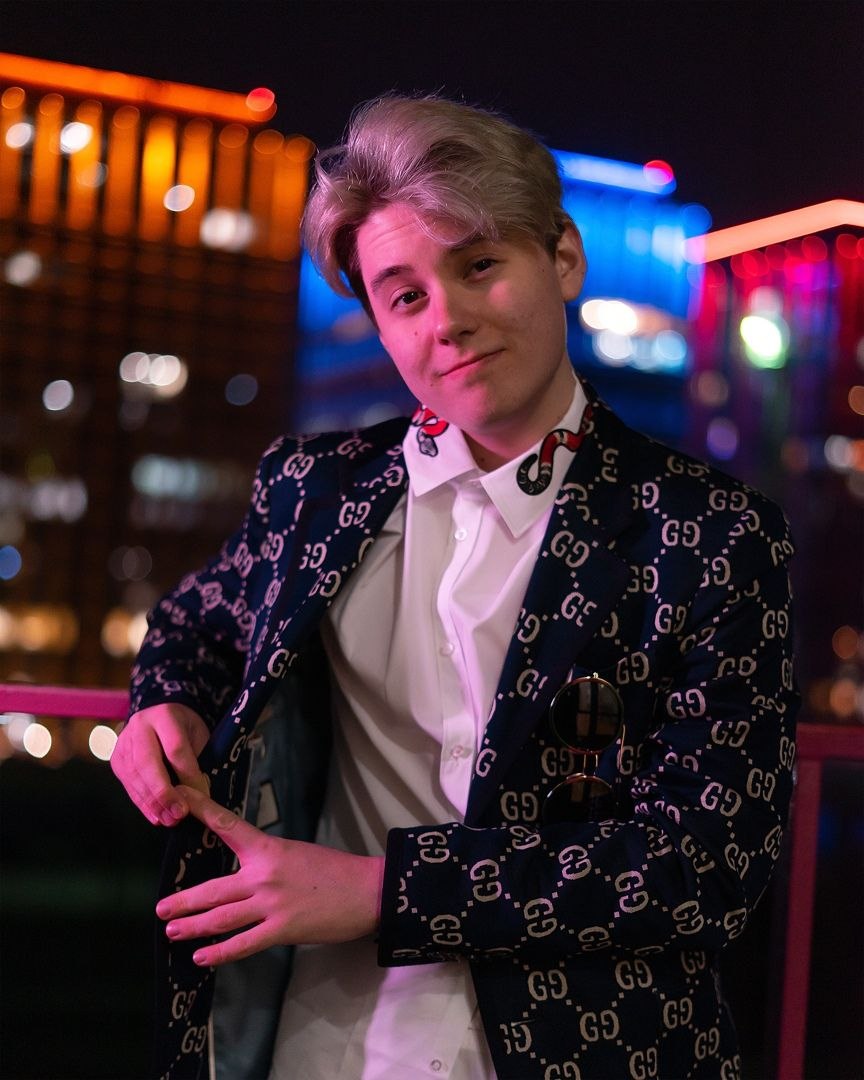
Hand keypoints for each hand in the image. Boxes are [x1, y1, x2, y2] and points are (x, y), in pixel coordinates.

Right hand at [110, 703, 209, 825]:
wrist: (160, 714)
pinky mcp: (116, 760)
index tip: (202, 796)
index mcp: (164, 715)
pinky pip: (128, 785)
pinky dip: (143, 803)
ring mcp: (123, 744)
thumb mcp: (198, 735)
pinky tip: (155, 816)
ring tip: (169, 820)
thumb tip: (200, 794)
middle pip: (147, 763)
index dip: (188, 775)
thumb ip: (198, 760)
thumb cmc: (185, 728)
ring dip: (152, 803)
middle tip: (178, 814)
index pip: (175, 748)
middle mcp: (138, 727)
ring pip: (135, 776)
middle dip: (163, 792)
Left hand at [156, 786, 384, 966]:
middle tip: (161, 908)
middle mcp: (263, 875)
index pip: (227, 826)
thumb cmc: (333, 870)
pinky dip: (218, 953)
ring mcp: (271, 904)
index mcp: (267, 848)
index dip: (201, 811)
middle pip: (213, 890)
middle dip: (184, 901)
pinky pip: (242, 944)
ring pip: (221, 918)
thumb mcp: (295, 852)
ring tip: (172, 931)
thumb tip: (243, 872)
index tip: (179, 797)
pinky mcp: (282, 930)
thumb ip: (266, 861)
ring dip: (193, 926)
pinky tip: (201, 957)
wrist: (366, 889)